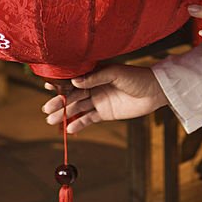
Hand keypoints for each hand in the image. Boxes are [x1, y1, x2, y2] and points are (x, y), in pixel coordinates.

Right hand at [41, 64, 167, 134]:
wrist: (155, 92)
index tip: (47, 86)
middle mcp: (95, 86)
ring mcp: (99, 99)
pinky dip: (79, 124)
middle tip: (46, 109)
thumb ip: (95, 78)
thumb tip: (74, 82)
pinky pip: (89, 119)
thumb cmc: (137, 77)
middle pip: (73, 95)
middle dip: (60, 102)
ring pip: (78, 107)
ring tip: (51, 120)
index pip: (75, 78)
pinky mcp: (105, 112)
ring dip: (65, 114)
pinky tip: (69, 129)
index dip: (61, 82)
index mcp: (96, 72)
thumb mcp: (116, 73)